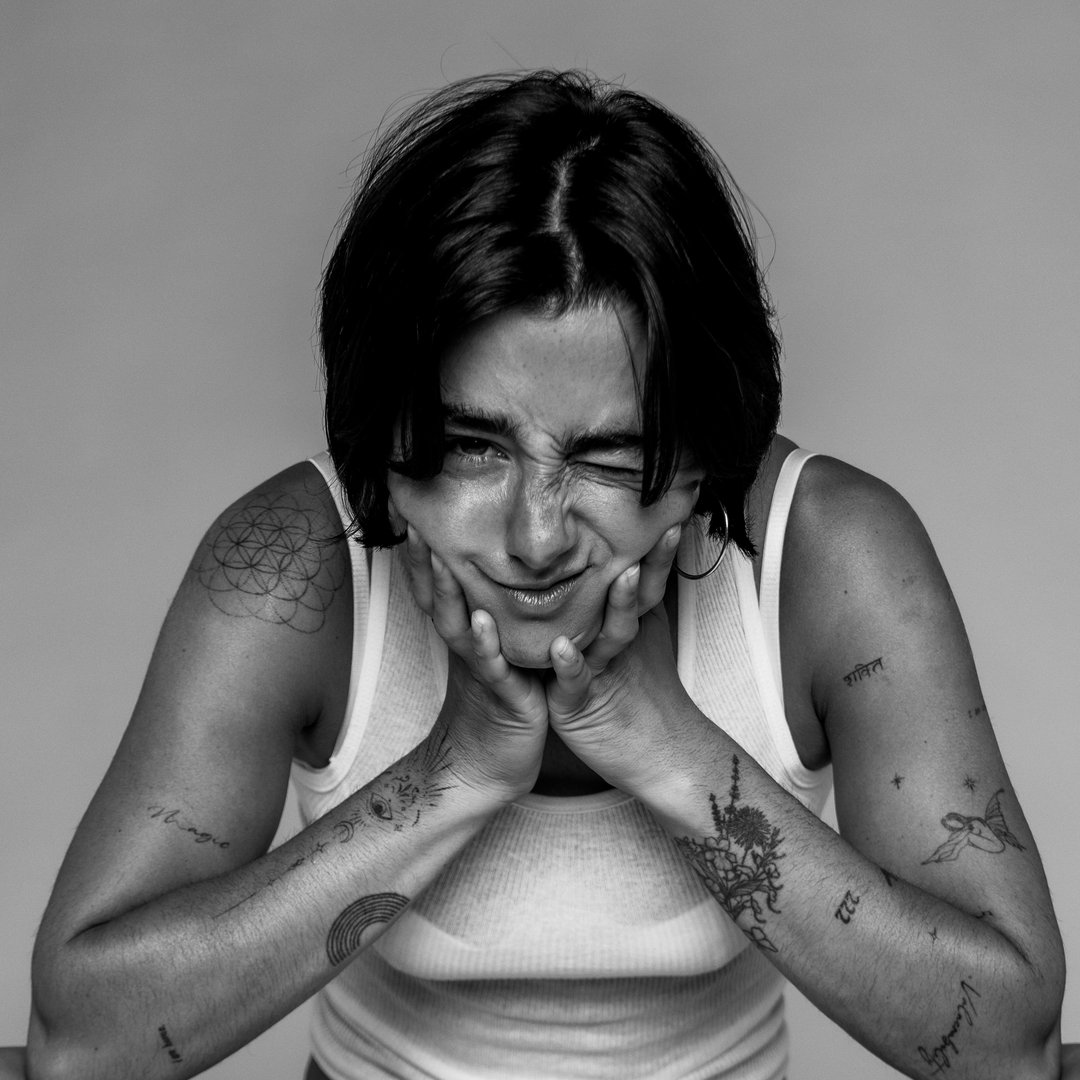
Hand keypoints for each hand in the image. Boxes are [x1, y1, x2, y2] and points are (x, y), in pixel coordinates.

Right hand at [404, 526, 548, 798]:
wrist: (490, 768)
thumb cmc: (496, 707)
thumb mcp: (492, 653)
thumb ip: (492, 615)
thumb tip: (496, 573)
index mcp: (466, 633)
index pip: (439, 585)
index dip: (425, 551)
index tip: (412, 508)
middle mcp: (467, 647)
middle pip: (438, 597)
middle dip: (426, 559)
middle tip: (413, 518)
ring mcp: (480, 671)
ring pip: (458, 625)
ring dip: (448, 591)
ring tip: (440, 556)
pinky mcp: (502, 696)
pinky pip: (493, 667)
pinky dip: (486, 643)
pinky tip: (481, 618)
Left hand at [544, 525, 713, 796]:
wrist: (661, 757)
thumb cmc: (644, 698)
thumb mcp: (642, 646)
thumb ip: (634, 606)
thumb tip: (627, 562)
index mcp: (635, 628)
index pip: (651, 583)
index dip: (662, 553)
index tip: (675, 515)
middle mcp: (622, 644)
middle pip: (638, 600)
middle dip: (648, 565)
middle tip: (666, 529)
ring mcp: (605, 672)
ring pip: (611, 634)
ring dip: (620, 604)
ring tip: (625, 573)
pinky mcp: (581, 704)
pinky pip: (576, 681)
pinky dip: (571, 664)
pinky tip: (560, 647)